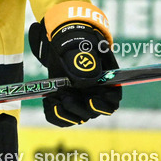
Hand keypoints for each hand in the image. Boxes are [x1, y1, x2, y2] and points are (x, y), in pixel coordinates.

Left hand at [29, 1, 120, 126]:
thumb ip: (87, 60)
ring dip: (66, 113)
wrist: (64, 43)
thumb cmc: (81, 43)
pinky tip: (49, 101)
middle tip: (67, 97)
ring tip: (55, 100)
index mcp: (107, 84)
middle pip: (92, 113)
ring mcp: (80, 101)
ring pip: (76, 117)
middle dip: (79, 109)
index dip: (103, 106)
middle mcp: (95, 96)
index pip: (111, 104)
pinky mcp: (65, 102)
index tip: (91, 100)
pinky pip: (60, 117)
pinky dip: (54, 113)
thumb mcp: (85, 47)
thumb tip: (86, 79)